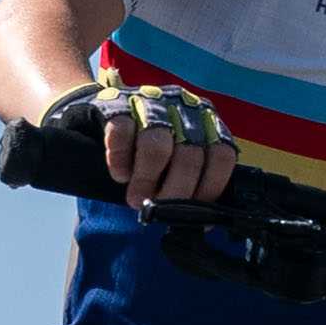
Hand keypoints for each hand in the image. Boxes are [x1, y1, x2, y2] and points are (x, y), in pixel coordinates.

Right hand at [69, 73, 235, 206]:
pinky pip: (121, 131)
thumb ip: (194, 181)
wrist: (103, 114)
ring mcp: (151, 101)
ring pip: (156, 144)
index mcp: (208, 123)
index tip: (192, 212)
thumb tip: (204, 223)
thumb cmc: (150, 148)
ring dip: (146, 179)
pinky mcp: (117, 102)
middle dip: (174, 192)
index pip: (222, 156)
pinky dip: (120, 159)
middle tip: (157, 210)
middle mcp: (184, 108)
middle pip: (189, 155)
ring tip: (135, 199)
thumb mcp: (178, 160)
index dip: (209, 188)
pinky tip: (119, 174)